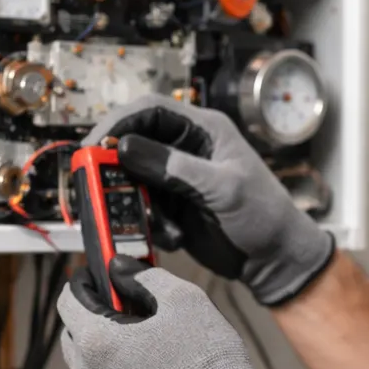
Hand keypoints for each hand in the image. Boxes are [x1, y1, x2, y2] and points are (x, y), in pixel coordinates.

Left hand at [57, 256, 291, 368]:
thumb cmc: (206, 365)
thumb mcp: (183, 299)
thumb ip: (143, 276)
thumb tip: (121, 268)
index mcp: (97, 342)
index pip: (68, 300)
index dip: (84, 283)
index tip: (97, 279)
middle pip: (75, 337)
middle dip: (96, 321)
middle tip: (131, 316)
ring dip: (108, 358)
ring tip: (149, 355)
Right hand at [85, 95, 334, 306]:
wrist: (274, 258)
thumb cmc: (263, 214)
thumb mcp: (222, 187)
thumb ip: (174, 166)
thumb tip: (124, 146)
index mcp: (205, 129)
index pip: (152, 110)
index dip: (119, 122)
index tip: (94, 144)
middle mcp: (187, 147)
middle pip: (134, 142)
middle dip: (116, 166)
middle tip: (97, 186)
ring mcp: (178, 177)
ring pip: (134, 178)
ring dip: (135, 202)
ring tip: (156, 223)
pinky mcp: (172, 204)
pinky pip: (143, 206)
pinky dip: (149, 223)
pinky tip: (174, 237)